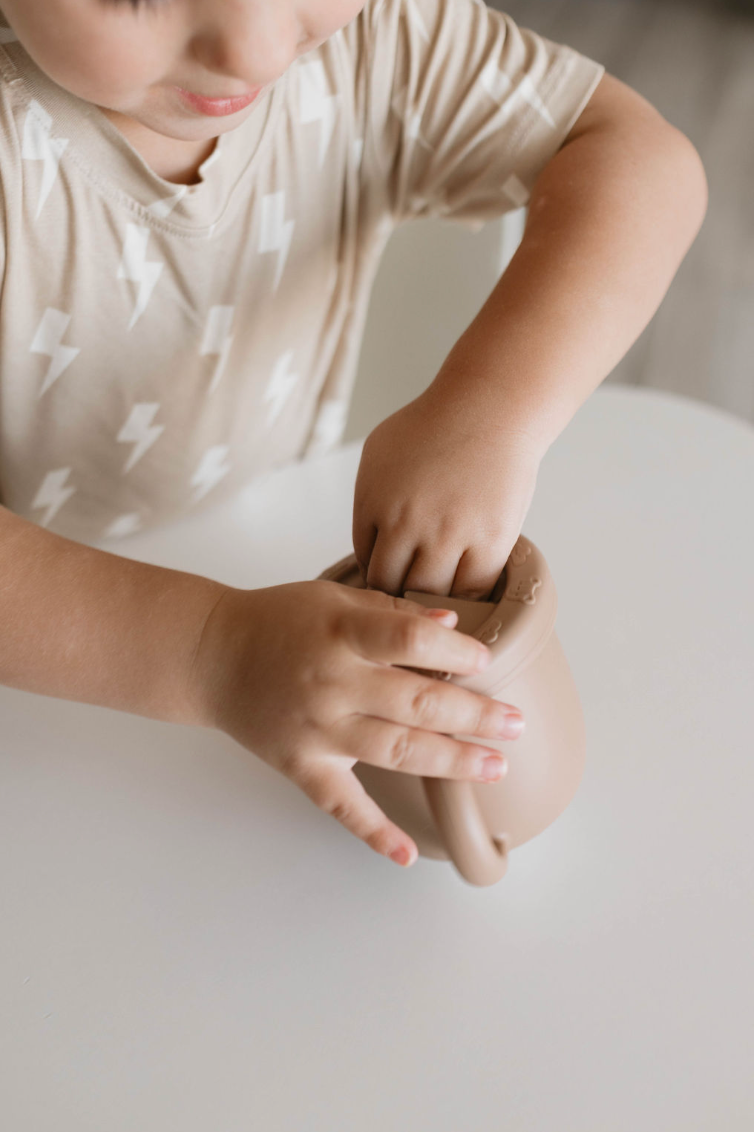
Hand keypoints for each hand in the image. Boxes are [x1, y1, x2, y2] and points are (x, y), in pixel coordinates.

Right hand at [190, 579, 525, 867]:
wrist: (211, 655)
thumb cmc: (279, 621)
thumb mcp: (333, 599)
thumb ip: (390, 614)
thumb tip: (451, 626)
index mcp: (340, 634)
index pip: (408, 641)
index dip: (454, 652)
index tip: (487, 661)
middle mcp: (331, 684)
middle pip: (414, 702)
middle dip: (473, 715)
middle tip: (514, 724)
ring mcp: (316, 730)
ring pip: (394, 751)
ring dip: (449, 761)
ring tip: (494, 766)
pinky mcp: (302, 766)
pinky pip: (341, 805)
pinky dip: (373, 833)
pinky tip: (409, 854)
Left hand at [352, 385, 542, 598]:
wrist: (490, 409)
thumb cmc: (435, 426)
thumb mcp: (379, 453)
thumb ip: (368, 500)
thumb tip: (372, 545)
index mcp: (374, 504)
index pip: (366, 564)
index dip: (382, 571)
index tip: (396, 572)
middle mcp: (406, 524)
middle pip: (392, 585)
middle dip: (400, 590)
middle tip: (414, 589)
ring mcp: (449, 536)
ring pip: (429, 594)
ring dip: (432, 597)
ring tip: (440, 590)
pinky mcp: (489, 543)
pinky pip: (471, 592)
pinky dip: (467, 595)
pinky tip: (467, 584)